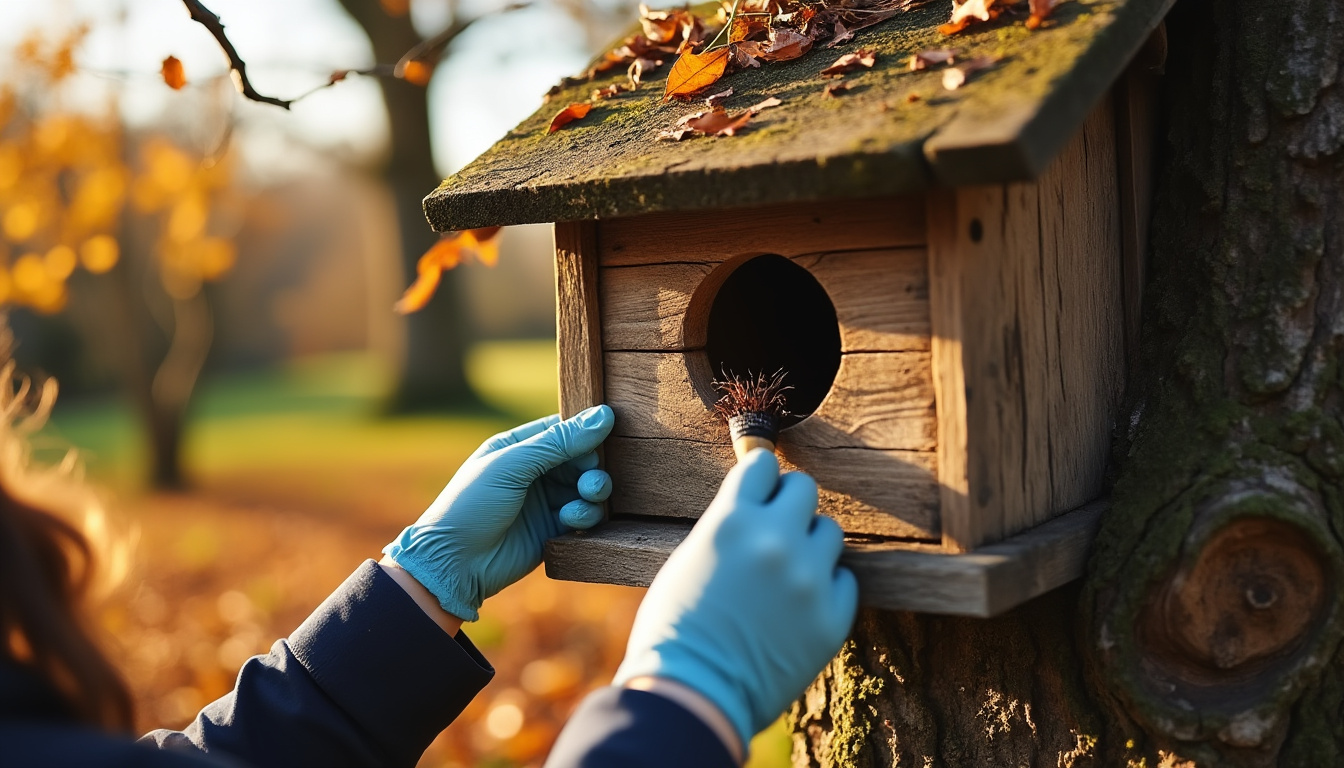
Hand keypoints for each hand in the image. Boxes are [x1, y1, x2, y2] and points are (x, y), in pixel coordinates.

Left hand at [384, 405, 614, 621]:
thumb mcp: (512, 465)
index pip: (562, 430)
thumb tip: (603, 416)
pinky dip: (585, 516)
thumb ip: (558, 442)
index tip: (609, 434)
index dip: (586, 432)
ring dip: (593, 492)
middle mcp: (534, 472)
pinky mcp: (553, 530)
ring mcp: (545, 502)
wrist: (454, 563)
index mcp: (518, 447)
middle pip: (580, 459)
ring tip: (586, 498)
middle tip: (591, 480)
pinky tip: (570, 520)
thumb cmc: (472, 505)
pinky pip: (583, 516)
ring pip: (586, 488)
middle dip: (592, 467)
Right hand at [612, 449, 857, 749]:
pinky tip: (799, 606)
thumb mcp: (690, 559)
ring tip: (787, 572)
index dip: (761, 477)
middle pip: (805, 489)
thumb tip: (755, 509)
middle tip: (777, 529)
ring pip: (830, 532)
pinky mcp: (832, 618)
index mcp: (731, 521)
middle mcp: (775, 541)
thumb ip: (727, 527)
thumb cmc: (674, 631)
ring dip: (810, 545)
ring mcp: (809, 580)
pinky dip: (825, 588)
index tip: (760, 489)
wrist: (693, 694)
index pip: (764, 465)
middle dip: (790, 504)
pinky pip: (844, 581)